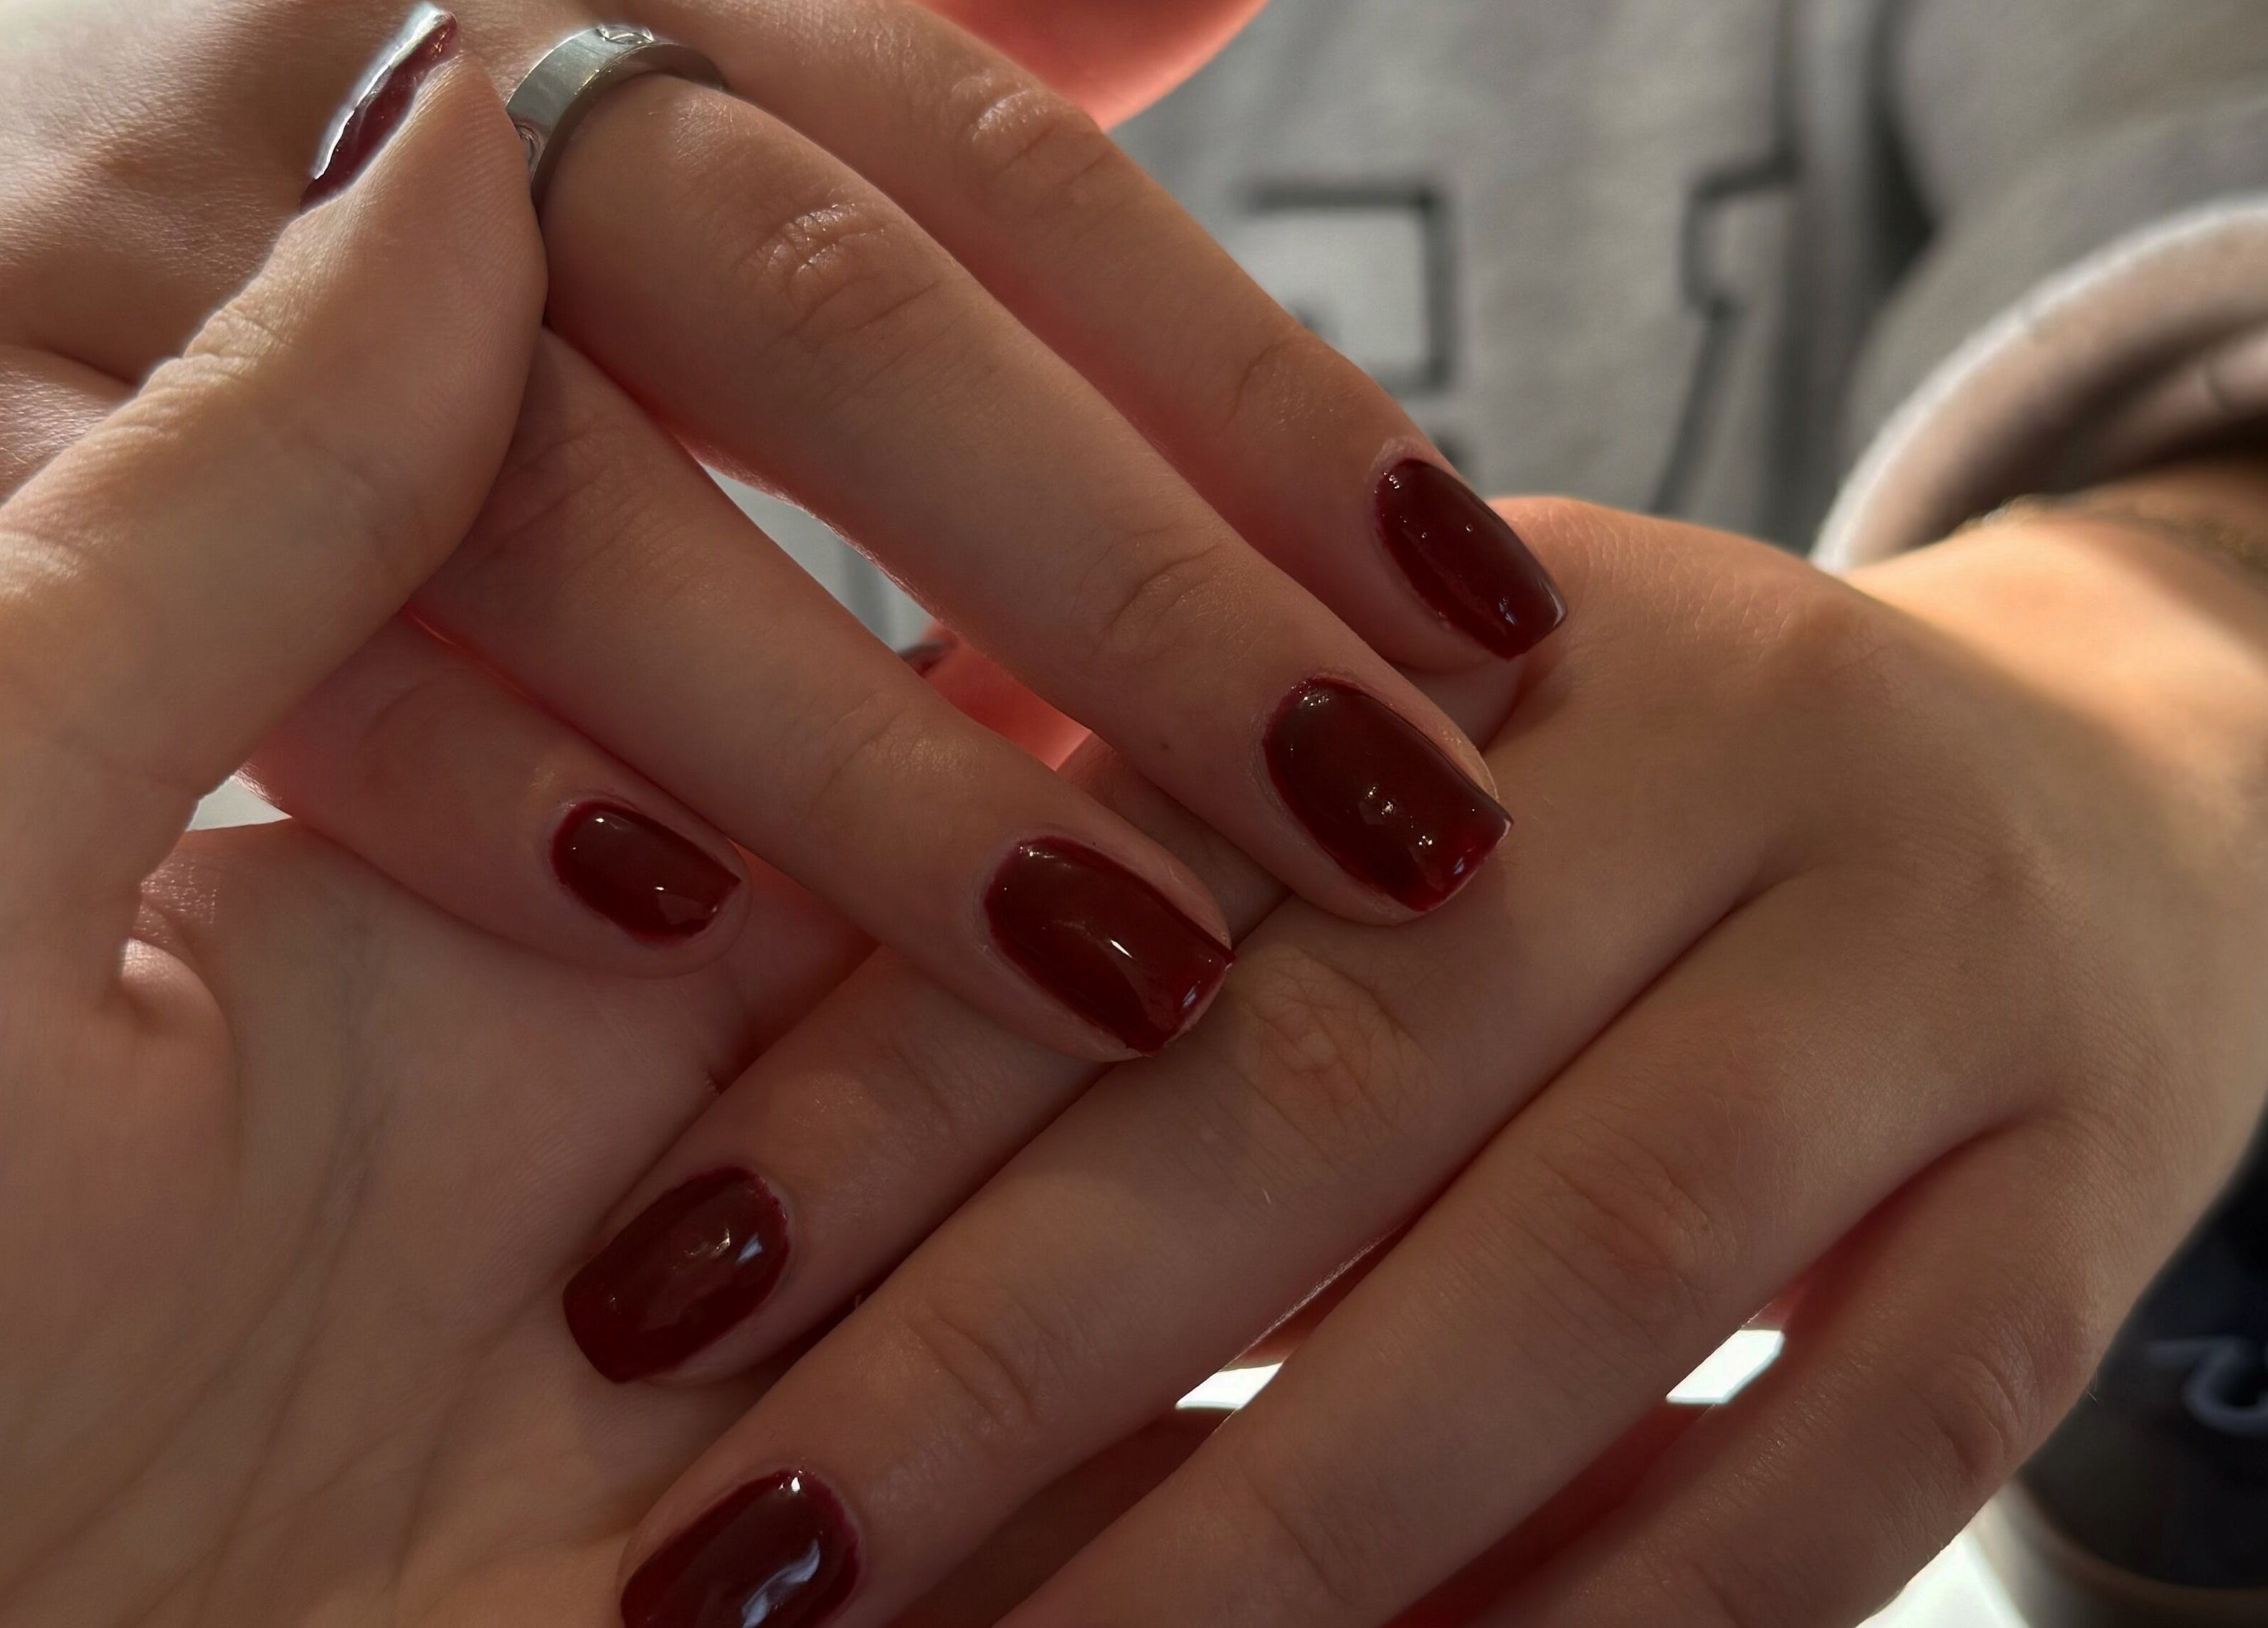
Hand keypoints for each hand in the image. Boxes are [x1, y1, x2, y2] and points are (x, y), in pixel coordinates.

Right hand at [1, 0, 1553, 1063]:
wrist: (29, 84)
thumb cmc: (458, 122)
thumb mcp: (700, 16)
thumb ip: (968, 10)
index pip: (1012, 182)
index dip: (1267, 401)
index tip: (1491, 621)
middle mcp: (453, 88)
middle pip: (836, 327)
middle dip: (1130, 598)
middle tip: (1393, 832)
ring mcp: (220, 265)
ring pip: (574, 510)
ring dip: (859, 755)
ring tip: (1123, 968)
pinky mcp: (39, 453)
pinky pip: (264, 637)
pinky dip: (477, 789)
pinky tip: (679, 939)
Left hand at [587, 480, 2267, 1626]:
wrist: (2091, 799)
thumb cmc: (1642, 780)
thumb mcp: (1413, 712)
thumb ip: (1144, 793)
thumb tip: (784, 968)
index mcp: (1516, 622)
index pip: (1159, 861)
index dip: (891, 1086)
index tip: (656, 1294)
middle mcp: (1745, 764)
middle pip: (1346, 1083)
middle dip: (1011, 1356)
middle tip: (745, 1567)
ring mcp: (1940, 991)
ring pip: (1589, 1289)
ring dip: (1278, 1536)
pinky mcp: (2073, 1209)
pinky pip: (1860, 1456)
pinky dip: (1623, 1615)